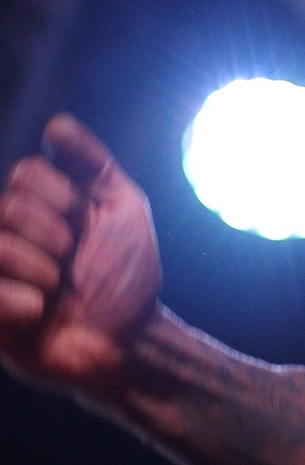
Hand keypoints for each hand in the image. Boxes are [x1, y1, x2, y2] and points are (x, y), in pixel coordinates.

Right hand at [0, 115, 161, 390]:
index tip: (85, 224)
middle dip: (56, 236)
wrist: (131, 340)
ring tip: (59, 290)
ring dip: (44, 270)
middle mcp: (7, 236)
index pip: (26, 173)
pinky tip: (40, 313)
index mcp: (35, 208)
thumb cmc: (127, 275)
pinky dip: (23, 302)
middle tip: (73, 263)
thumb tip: (54, 124)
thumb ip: (92, 163)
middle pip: (8, 206)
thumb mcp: (122, 208)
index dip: (63, 197)